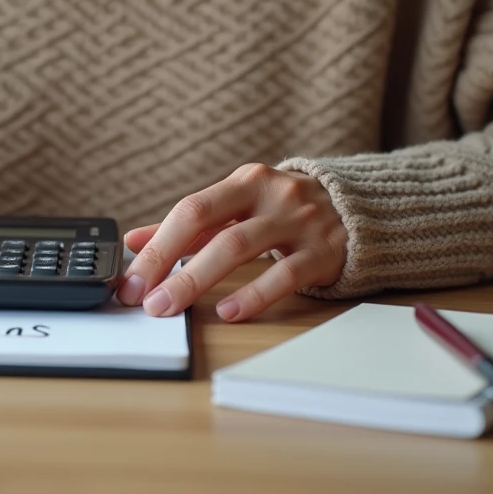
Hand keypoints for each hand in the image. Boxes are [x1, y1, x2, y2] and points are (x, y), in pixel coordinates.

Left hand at [116, 164, 346, 321]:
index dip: (156, 245)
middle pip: (209, 225)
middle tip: (143, 298)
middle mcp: (270, 195)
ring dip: (197, 278)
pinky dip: (253, 294)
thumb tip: (134, 241)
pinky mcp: (324, 252)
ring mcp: (299, 221)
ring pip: (239, 246)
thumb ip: (191, 225)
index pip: (190, 210)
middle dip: (168, 263)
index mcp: (245, 181)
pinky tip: (228, 312)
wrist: (362, 210)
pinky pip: (284, 274)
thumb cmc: (286, 212)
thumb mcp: (240, 207)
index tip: (131, 278)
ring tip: (170, 306)